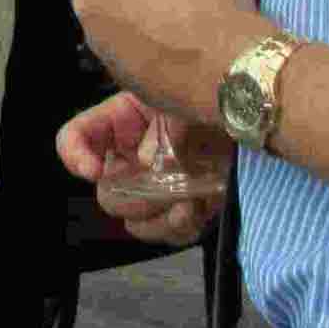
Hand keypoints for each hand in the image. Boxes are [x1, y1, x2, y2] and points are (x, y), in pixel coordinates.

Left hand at [44, 0, 258, 119]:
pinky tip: (175, 47)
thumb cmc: (214, 4)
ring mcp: (97, 41)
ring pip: (106, 12)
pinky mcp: (114, 73)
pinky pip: (121, 47)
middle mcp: (89, 0)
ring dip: (129, 9)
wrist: (229, 75)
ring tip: (172, 16)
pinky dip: (140, 43)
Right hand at [57, 92, 225, 244]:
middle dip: (133, 199)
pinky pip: (168, 233)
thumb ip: (165, 128)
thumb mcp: (187, 100)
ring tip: (188, 205)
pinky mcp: (180, 207)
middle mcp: (131, 159)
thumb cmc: (216, 94)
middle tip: (160, 191)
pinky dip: (182, 228)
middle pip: (107, 194)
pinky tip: (202, 208)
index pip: (74, 138)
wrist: (254, 115)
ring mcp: (155, 188)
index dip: (74, 156)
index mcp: (120, 123)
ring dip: (159, 220)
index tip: (95, 171)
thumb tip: (151, 164)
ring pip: (135, 223)